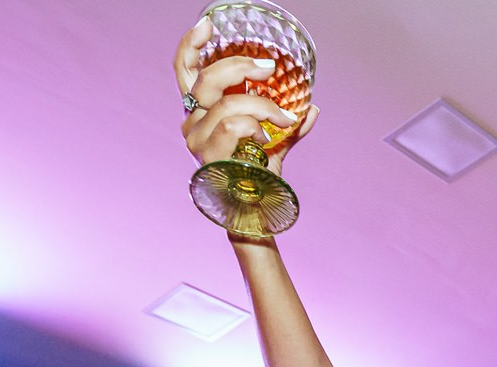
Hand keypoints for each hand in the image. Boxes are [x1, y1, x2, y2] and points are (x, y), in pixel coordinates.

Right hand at [175, 16, 316, 173]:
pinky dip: (256, 126)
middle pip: (207, 78)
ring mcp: (196, 139)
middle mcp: (192, 122)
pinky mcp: (207, 155)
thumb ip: (288, 124)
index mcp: (202, 111)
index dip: (192, 44)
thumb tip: (312, 108)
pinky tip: (266, 140)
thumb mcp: (274, 143)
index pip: (185, 71)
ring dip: (263, 106)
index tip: (209, 25)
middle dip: (241, 66)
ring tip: (284, 118)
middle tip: (268, 68)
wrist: (256, 210)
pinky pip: (232, 125)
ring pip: (227, 104)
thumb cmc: (258, 175)